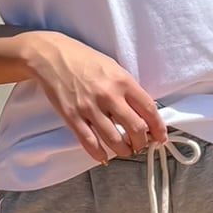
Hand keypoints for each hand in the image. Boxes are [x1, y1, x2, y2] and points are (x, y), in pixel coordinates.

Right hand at [23, 33, 169, 163]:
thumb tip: (142, 112)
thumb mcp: (113, 67)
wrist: (52, 56)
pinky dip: (99, 154)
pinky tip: (104, 157)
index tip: (160, 137)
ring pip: (115, 141)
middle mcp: (109, 96)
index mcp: (123, 81)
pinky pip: (89, 143)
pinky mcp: (72, 117)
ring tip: (125, 151)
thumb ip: (128, 89)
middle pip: (135, 129)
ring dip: (123, 151)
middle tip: (141, 145)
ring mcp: (89, 108)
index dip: (158, 128)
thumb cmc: (84, 60)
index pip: (149, 110)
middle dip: (142, 142)